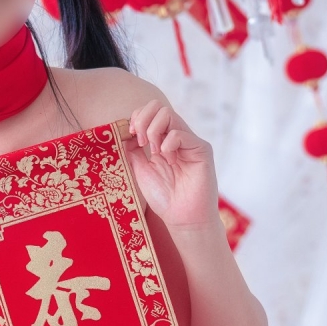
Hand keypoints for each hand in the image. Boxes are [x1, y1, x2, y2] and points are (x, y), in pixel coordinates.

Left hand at [126, 98, 218, 232]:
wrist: (183, 218)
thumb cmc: (164, 198)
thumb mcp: (141, 170)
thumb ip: (133, 150)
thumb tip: (125, 131)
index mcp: (163, 140)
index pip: (150, 112)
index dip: (137, 117)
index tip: (130, 135)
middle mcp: (177, 136)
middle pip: (159, 106)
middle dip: (143, 119)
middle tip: (140, 141)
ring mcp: (190, 141)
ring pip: (169, 113)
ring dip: (154, 130)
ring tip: (154, 152)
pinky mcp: (201, 149)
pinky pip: (180, 133)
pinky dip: (167, 144)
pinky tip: (168, 160)